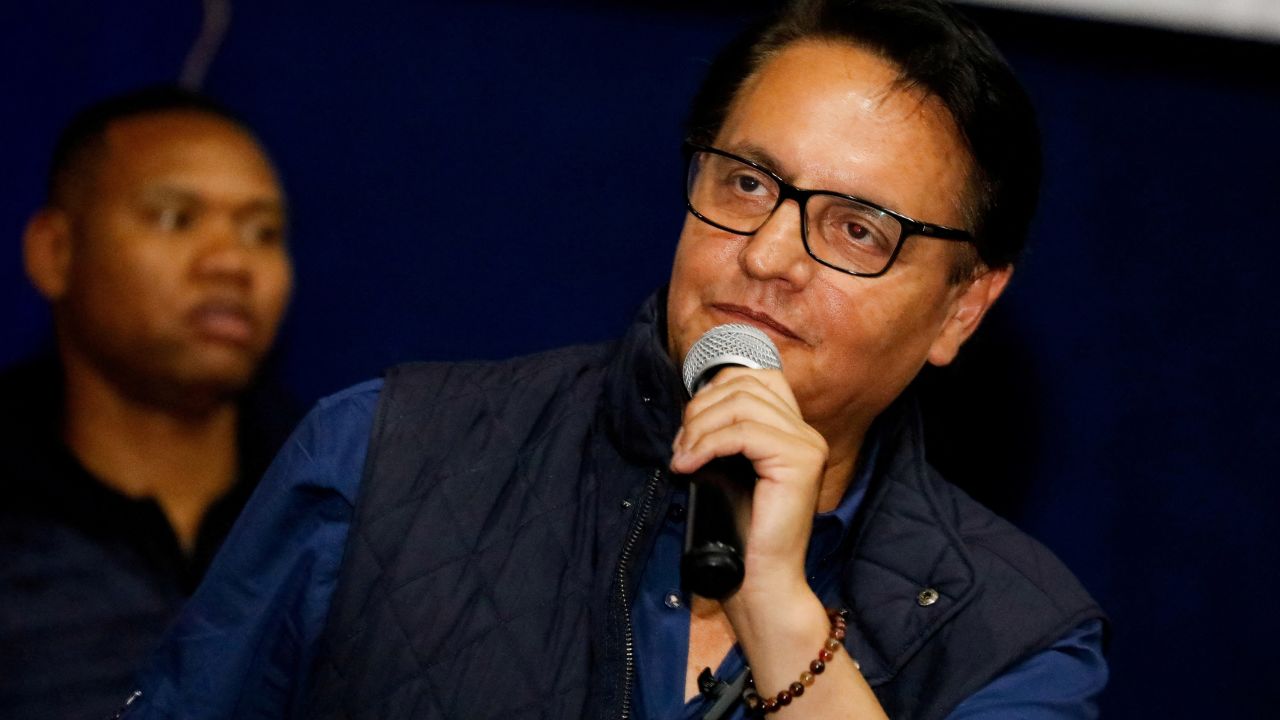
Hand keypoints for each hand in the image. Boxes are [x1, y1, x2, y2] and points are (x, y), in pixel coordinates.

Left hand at [669, 366, 828, 598]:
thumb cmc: (741, 532)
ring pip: (743, 404)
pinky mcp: (799, 461)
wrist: (761, 580)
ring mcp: (807, 445)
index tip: (688, 429)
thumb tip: (692, 410)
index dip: (713, 391)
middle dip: (700, 409)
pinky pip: (744, 433)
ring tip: (683, 457)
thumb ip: (724, 435)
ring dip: (700, 426)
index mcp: (793, 431)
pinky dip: (708, 444)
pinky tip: (690, 465)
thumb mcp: (728, 470)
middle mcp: (806, 433)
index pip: (756, 378)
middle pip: (745, 386)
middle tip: (680, 447)